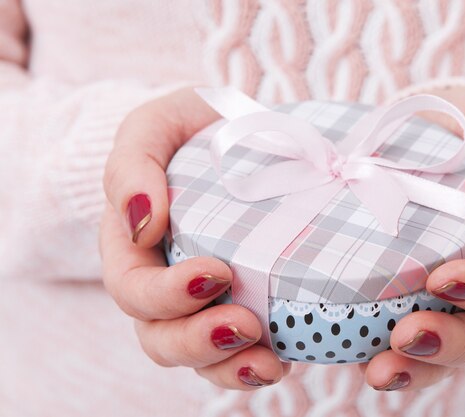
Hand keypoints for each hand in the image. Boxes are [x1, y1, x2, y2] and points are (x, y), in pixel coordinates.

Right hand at [100, 88, 289, 389]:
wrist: (238, 132)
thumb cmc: (188, 130)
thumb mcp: (155, 128)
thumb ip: (133, 165)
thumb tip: (141, 224)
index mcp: (134, 247)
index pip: (133, 290)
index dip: (166, 296)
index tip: (215, 272)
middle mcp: (165, 283)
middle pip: (162, 338)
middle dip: (198, 342)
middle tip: (244, 326)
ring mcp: (205, 300)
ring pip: (201, 358)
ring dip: (230, 369)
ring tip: (268, 365)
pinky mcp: (246, 304)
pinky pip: (241, 353)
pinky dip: (258, 365)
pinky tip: (285, 359)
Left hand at [363, 86, 464, 390]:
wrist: (424, 131)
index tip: (445, 277)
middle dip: (451, 343)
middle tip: (407, 335)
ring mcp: (449, 299)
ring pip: (448, 353)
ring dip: (417, 367)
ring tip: (380, 370)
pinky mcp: (407, 301)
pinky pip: (405, 342)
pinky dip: (386, 355)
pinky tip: (357, 358)